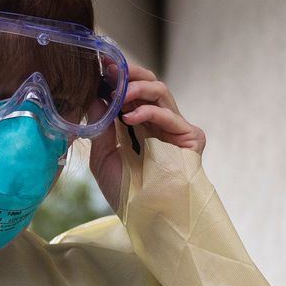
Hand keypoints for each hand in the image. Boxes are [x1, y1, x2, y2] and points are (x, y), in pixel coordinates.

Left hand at [89, 63, 205, 211]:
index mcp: (141, 126)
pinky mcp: (191, 137)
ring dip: (138, 87)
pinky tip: (130, 118)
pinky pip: (170, 114)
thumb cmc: (126, 193)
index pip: (132, 93)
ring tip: (120, 94)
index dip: (118, 78)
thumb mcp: (103, 156)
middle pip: (149, 84)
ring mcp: (176, 129)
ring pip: (161, 91)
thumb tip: (95, 96)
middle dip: (129, 74)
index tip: (100, 66)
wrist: (147, 219)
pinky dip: (149, 111)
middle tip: (111, 70)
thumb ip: (101, 126)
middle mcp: (160, 123)